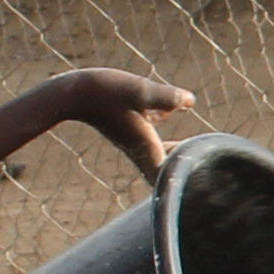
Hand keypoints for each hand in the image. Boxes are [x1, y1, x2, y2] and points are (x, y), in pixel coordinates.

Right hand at [54, 66, 188, 175]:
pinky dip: (161, 130)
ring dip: (175, 151)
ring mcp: (131, 140)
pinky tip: (170, 111)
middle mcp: (140, 148)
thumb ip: (167, 97)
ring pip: (158, 154)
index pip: (169, 178)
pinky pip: (149, 137)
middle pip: (166, 171)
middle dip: (184, 169)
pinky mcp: (125, 128)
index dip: (185, 182)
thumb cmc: (104, 92)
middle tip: (203, 163)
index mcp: (146, 147)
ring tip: (194, 144)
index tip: (201, 177)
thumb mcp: (140, 91)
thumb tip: (190, 101)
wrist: (70, 93)